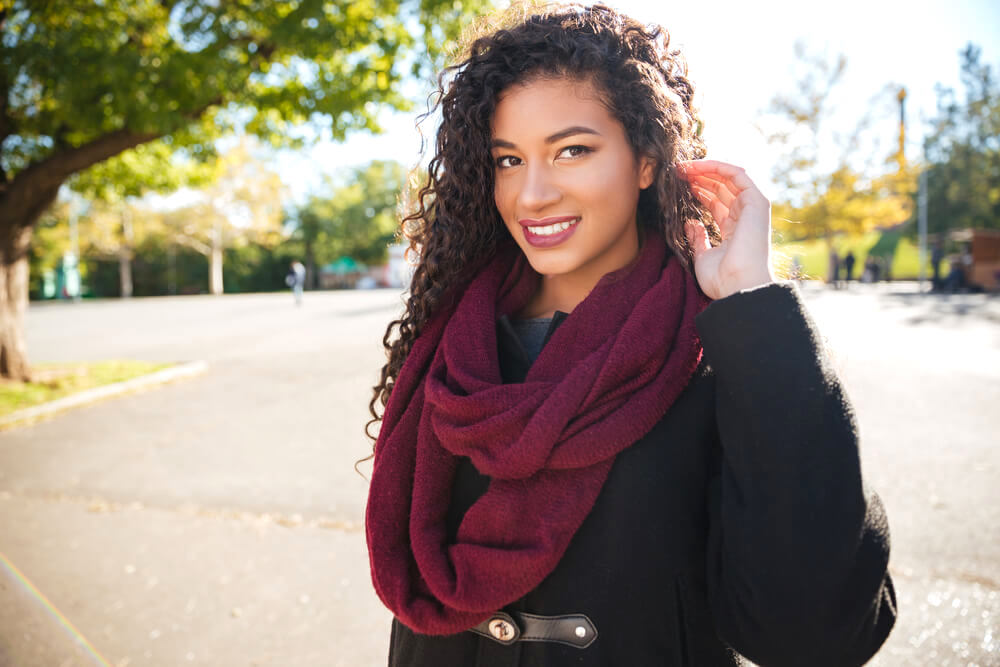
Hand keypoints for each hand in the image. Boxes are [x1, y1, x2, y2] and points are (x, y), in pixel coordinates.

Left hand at [677, 159, 774, 299]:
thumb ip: (698, 238)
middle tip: (676, 172)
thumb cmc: (722, 279)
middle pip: (721, 188)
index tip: (677, 185)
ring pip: (728, 178)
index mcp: (734, 231)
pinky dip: (717, 167)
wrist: (738, 284)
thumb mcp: (702, 256)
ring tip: (682, 168)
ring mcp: (752, 208)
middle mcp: (744, 217)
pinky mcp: (756, 201)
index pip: (716, 203)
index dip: (698, 192)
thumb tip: (690, 223)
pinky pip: (736, 174)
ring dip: (704, 170)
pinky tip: (696, 167)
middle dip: (698, 178)